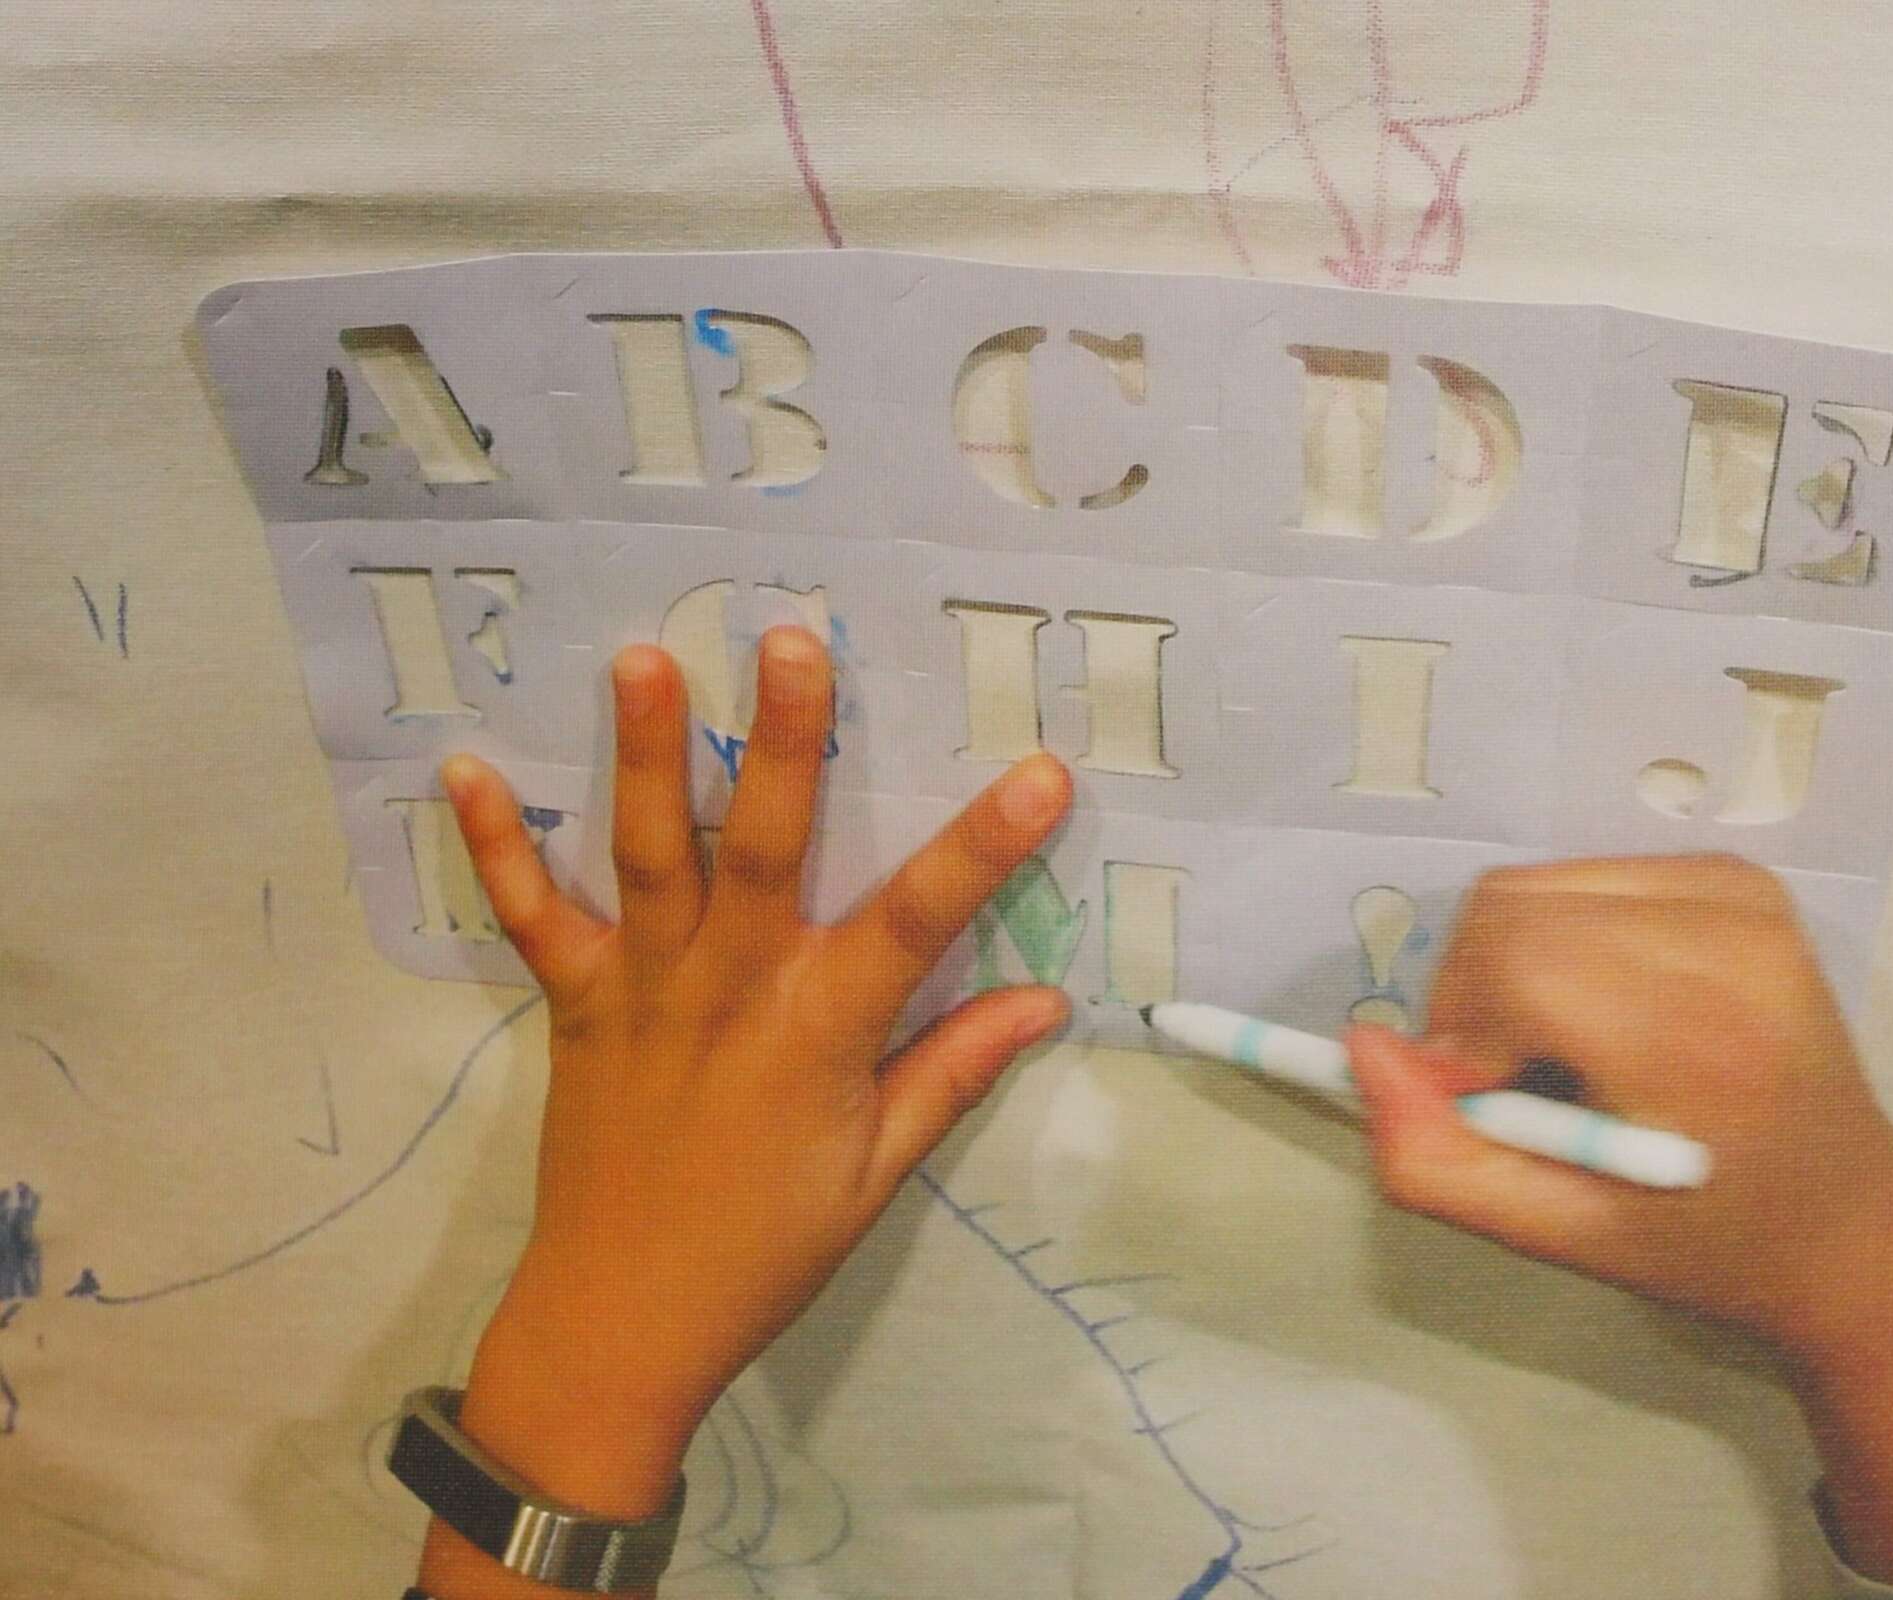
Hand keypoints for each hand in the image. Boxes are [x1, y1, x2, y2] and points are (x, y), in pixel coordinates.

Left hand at [419, 627, 1071, 1597]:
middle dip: (786, 739)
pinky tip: (463, 766)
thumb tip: (1046, 1001)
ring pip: (649, 854)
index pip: (919, 924)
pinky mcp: (575, 1006)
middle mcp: (730, 989)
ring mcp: (642, 990)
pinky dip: (494, 847)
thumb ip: (951, 1074)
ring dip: (648, 754)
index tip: (1041, 771)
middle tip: (792, 638)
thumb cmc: (764, 1252)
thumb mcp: (876, 1175)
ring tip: (640, 658)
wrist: (618, 1325)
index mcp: (818, 1032)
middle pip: (765, 847)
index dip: (984, 848)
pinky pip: (529, 918)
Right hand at [1345, 855, 1892, 1585]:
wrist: (1849, 1220)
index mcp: (1698, 1036)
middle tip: (1512, 1078)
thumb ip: (1437, 1157)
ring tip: (1566, 1046)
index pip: (1516, 961)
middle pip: (1511, 908)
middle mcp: (1731, 940)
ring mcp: (1743, 896)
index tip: (1487, 1101)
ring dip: (1514, 963)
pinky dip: (1563, 937)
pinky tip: (1608, 1007)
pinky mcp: (1740, 877)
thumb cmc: (1704, 1242)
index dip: (1464, 1029)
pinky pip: (1585, 875)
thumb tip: (1365, 1049)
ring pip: (1539, 884)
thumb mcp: (1558, 1237)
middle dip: (1474, 993)